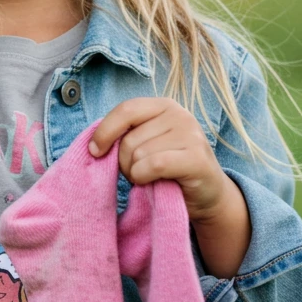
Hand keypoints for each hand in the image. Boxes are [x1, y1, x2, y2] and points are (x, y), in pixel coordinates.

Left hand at [88, 97, 231, 222]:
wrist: (208, 195)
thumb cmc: (169, 168)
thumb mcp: (146, 143)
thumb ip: (126, 135)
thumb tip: (94, 144)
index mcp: (163, 105)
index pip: (125, 110)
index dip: (104, 132)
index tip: (94, 151)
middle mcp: (180, 114)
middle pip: (129, 138)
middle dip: (124, 162)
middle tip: (138, 173)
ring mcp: (191, 135)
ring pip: (139, 154)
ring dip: (136, 173)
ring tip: (151, 178)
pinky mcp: (197, 158)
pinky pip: (154, 165)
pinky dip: (145, 177)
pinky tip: (154, 182)